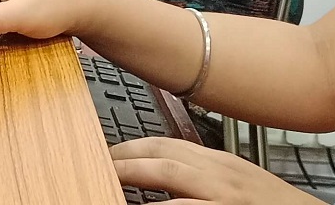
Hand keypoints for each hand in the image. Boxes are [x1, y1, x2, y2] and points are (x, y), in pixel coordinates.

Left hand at [111, 138, 311, 203]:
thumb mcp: (237, 181)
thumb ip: (204, 175)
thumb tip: (168, 178)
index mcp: (219, 162)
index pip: (168, 141)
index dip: (134, 144)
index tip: (110, 150)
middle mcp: (220, 172)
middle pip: (163, 151)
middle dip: (126, 154)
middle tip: (97, 161)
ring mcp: (224, 193)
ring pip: (171, 172)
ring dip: (134, 172)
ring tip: (107, 176)